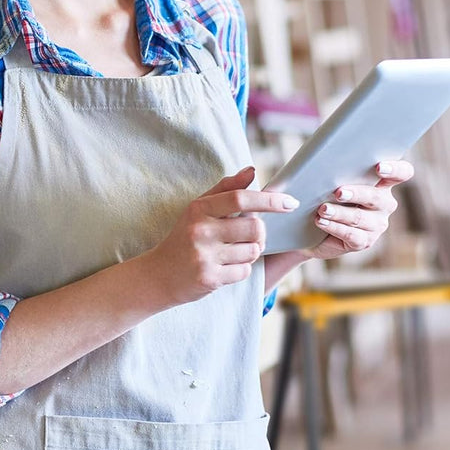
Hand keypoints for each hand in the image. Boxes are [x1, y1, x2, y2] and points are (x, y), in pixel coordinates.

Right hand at [142, 166, 298, 307]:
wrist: (159, 275)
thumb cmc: (184, 237)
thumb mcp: (198, 209)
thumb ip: (225, 188)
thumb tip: (252, 171)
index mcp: (199, 209)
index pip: (240, 198)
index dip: (269, 200)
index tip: (290, 202)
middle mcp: (201, 231)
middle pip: (254, 228)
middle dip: (260, 233)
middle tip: (252, 235)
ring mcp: (205, 256)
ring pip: (252, 251)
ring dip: (251, 251)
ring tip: (234, 251)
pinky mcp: (210, 278)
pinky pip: (244, 270)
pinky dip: (241, 268)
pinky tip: (226, 266)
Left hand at [295, 160, 414, 261]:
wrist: (312, 228)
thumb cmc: (324, 196)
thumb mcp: (332, 181)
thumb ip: (338, 170)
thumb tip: (325, 158)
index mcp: (382, 184)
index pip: (402, 173)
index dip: (396, 169)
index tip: (379, 167)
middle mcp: (384, 204)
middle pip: (377, 197)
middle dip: (357, 193)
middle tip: (338, 192)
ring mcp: (376, 225)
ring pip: (360, 218)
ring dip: (339, 213)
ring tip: (323, 209)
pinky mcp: (364, 241)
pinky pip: (351, 234)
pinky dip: (334, 227)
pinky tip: (322, 221)